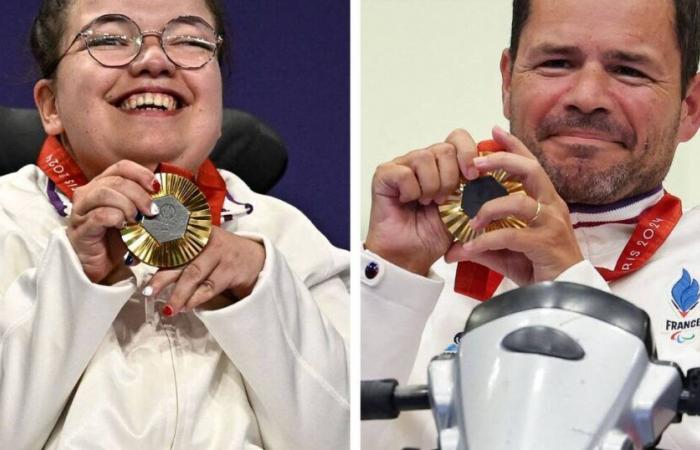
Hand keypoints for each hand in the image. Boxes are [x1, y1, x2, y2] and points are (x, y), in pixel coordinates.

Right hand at [67, 160, 158, 283]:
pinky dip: (116, 218)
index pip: (121, 167)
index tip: (157, 187)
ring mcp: (81, 210)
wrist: (100, 267)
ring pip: (104, 193)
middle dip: (139, 194)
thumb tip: (167, 196)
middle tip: (152, 211)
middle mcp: (88, 193)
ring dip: (127, 205)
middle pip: (116, 180)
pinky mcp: (79, 229)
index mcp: (102, 185)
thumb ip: (144, 204)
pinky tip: (124, 227)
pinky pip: (99, 215)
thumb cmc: (116, 239)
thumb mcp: (134, 217)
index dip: (141, 173)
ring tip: (137, 220)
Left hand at [145, 227, 265, 314]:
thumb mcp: (203, 248)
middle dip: (162, 278)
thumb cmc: (222, 255)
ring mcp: (221, 254)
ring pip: (194, 275)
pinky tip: (188, 307)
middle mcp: (208, 240)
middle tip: (148, 291)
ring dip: (179, 294)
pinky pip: (210, 286)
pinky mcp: (232, 269)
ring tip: (167, 309)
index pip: (173, 242)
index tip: (138, 262)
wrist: (256, 258)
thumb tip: (152, 274)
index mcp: (196, 232)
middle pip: (181, 260)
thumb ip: (182, 254)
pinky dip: (197, 298)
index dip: (156, 253)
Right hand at [365, 129, 480, 275]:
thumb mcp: (467, 210)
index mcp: (444, 164)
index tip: (473, 177)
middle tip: (444, 200)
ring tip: (427, 202)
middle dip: (450, 178)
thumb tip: (498, 171)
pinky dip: (411, 191)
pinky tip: (408, 201)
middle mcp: (424, 160)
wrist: (412, 256)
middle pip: (445, 148)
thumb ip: (480, 190)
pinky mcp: (384, 175)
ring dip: (431, 186)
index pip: (459, 138)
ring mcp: (403, 165)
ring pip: (424, 157)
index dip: (468, 153)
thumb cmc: (435, 234)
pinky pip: (404, 173)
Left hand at [445, 126, 582, 284]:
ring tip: (469, 219)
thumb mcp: (507, 252)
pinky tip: (468, 249)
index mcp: (545, 201)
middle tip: (475, 162)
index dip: (514, 146)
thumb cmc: (540, 268)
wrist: (564, 297)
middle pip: (530, 171)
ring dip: (489, 207)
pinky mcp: (546, 244)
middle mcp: (551, 207)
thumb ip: (483, 243)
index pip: (530, 165)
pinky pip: (510, 237)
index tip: (494, 131)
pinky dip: (485, 241)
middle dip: (502, 160)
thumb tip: (453, 245)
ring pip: (519, 202)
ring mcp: (551, 224)